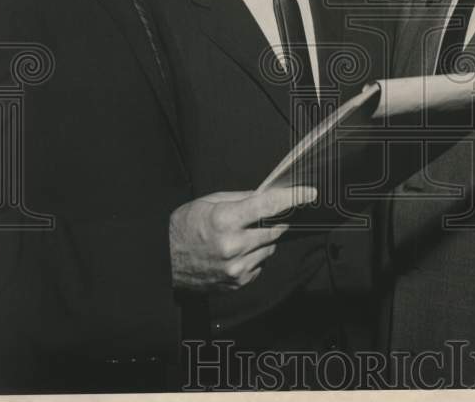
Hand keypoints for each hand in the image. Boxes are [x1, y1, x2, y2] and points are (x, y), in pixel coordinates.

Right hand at [169, 186, 315, 290]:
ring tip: (241, 235)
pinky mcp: (238, 281)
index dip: (293, 198)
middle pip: (274, 228)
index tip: (309, 193)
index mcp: (224, 220)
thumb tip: (269, 195)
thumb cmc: (185, 227)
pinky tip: (237, 251)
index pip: (268, 206)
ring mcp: (236, 267)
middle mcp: (233, 246)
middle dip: (276, 219)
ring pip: (269, 247)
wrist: (165, 263)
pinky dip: (255, 255)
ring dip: (263, 238)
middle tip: (266, 214)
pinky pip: (260, 264)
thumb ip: (242, 198)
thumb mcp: (210, 202)